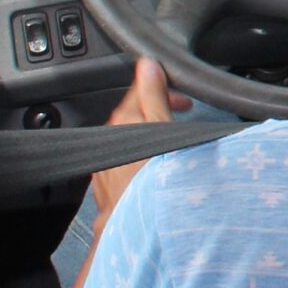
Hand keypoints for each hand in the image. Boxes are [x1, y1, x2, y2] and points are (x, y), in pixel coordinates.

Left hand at [95, 57, 186, 213]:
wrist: (134, 223)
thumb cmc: (153, 178)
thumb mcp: (162, 128)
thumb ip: (154, 95)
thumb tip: (149, 65)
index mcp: (123, 119)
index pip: (140, 88)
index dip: (164, 86)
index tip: (182, 96)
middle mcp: (108, 136)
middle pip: (134, 112)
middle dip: (158, 109)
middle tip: (182, 114)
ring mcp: (104, 159)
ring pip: (129, 135)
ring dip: (149, 132)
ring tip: (170, 139)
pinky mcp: (104, 179)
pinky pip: (123, 157)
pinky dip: (139, 153)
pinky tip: (152, 164)